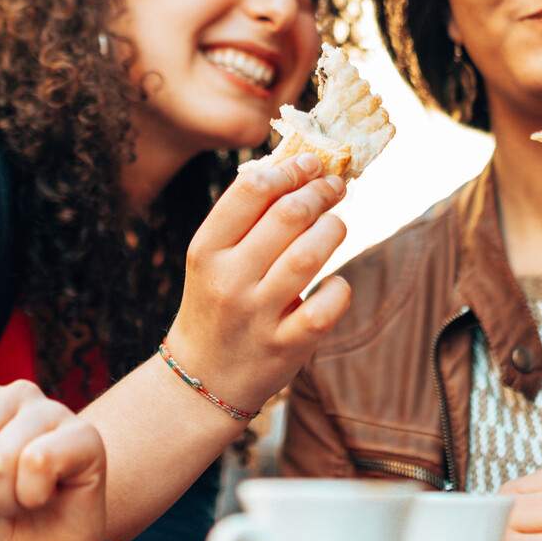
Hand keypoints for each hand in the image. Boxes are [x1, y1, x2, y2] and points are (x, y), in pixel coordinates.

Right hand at [164, 152, 352, 411]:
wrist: (203, 377)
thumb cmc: (216, 302)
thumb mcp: (212, 258)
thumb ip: (246, 217)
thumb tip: (297, 166)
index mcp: (205, 250)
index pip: (249, 190)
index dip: (288, 169)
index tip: (310, 163)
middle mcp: (229, 280)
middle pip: (287, 215)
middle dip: (320, 192)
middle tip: (335, 186)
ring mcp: (258, 315)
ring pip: (309, 254)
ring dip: (333, 229)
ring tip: (337, 224)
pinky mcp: (286, 346)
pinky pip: (326, 307)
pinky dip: (339, 288)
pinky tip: (334, 281)